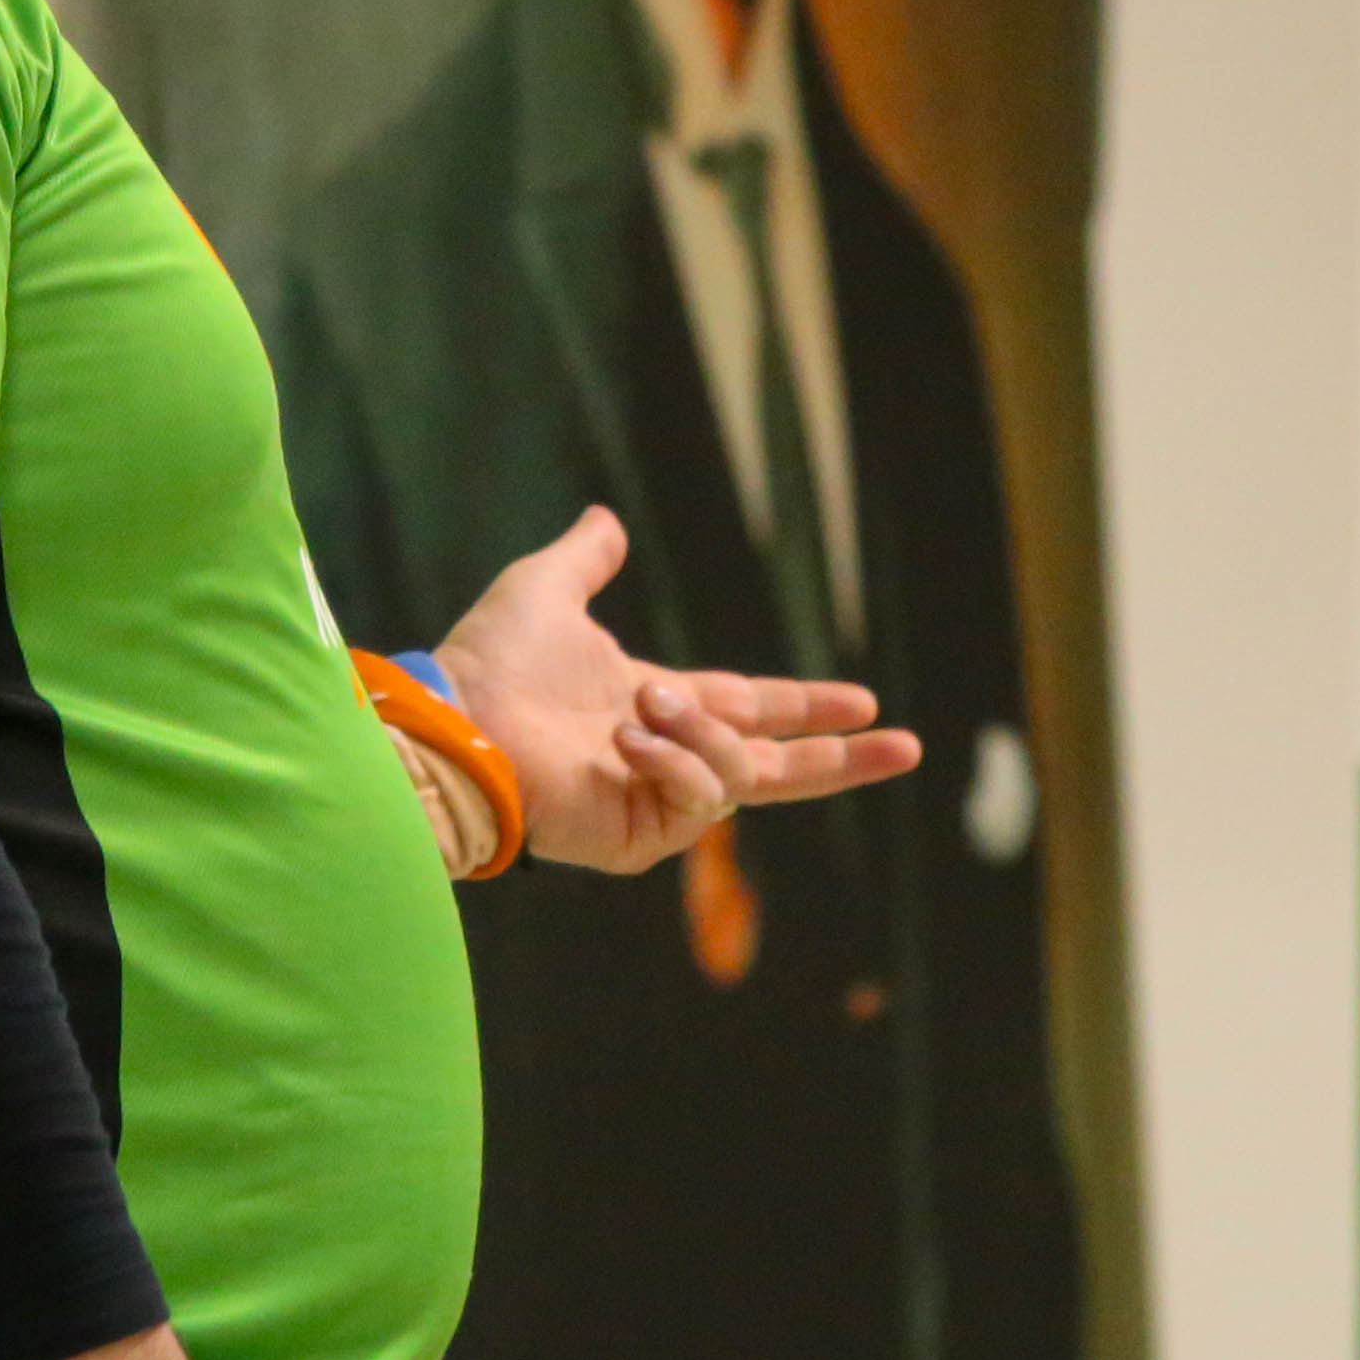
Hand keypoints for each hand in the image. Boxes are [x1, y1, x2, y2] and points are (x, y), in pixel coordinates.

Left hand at [434, 505, 920, 874]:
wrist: (453, 723)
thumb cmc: (489, 663)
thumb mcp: (545, 590)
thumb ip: (585, 559)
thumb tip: (604, 520)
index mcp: (656, 708)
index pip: (751, 708)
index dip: (806, 705)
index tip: (865, 701)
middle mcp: (665, 759)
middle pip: (776, 764)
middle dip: (840, 757)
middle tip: (906, 746)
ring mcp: (656, 804)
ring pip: (737, 768)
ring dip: (701, 730)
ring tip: (640, 708)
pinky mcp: (641, 839)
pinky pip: (699, 797)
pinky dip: (673, 760)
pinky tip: (628, 741)